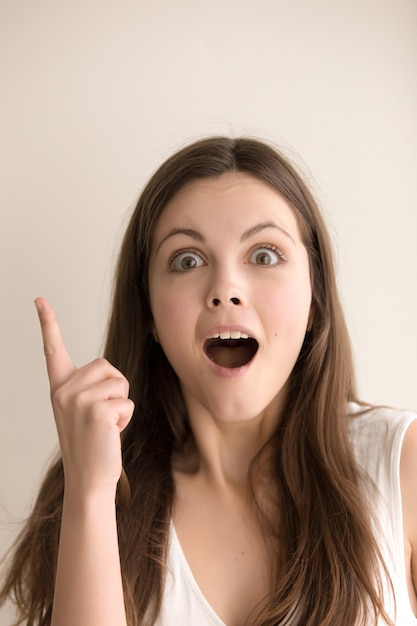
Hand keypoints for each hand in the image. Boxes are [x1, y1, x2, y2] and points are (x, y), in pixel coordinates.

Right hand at [35, 298, 133, 496]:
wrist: (89, 479)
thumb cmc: (92, 444)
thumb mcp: (83, 411)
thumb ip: (90, 389)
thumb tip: (110, 375)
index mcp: (59, 387)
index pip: (52, 349)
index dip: (47, 323)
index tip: (39, 300)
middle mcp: (64, 390)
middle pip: (107, 365)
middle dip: (115, 388)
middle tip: (103, 415)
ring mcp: (78, 399)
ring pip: (120, 382)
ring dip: (122, 403)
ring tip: (106, 425)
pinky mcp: (96, 410)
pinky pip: (127, 401)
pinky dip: (126, 417)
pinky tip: (110, 434)